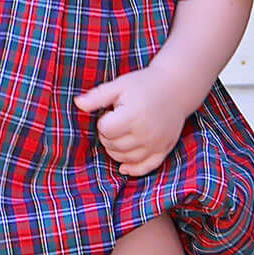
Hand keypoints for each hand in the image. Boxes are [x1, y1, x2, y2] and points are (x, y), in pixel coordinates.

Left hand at [72, 66, 187, 176]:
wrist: (176, 87)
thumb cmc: (143, 84)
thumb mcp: (119, 85)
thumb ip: (97, 97)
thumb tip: (77, 103)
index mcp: (133, 115)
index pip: (105, 130)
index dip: (103, 120)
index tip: (112, 110)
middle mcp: (145, 133)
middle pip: (113, 146)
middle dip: (108, 135)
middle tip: (117, 120)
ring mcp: (155, 144)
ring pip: (125, 159)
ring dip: (116, 149)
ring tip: (123, 132)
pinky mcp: (163, 150)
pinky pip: (145, 168)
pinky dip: (133, 169)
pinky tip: (123, 167)